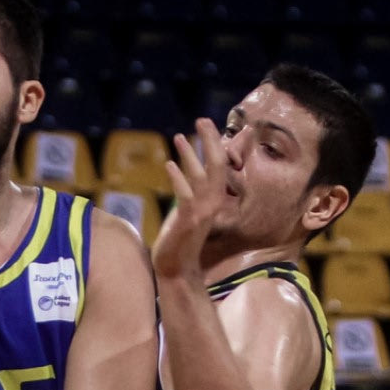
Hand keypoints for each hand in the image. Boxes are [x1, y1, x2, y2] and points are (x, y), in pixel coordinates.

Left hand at [152, 118, 230, 278]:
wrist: (176, 270)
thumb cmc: (179, 242)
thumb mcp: (188, 213)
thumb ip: (189, 194)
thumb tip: (184, 173)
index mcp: (215, 200)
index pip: (220, 166)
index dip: (215, 145)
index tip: (207, 125)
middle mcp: (213, 203)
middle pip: (218, 164)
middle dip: (210, 140)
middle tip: (202, 119)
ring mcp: (202, 212)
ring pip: (203, 176)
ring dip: (191, 154)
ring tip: (179, 136)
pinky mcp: (188, 221)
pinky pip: (186, 195)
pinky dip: (178, 177)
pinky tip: (169, 164)